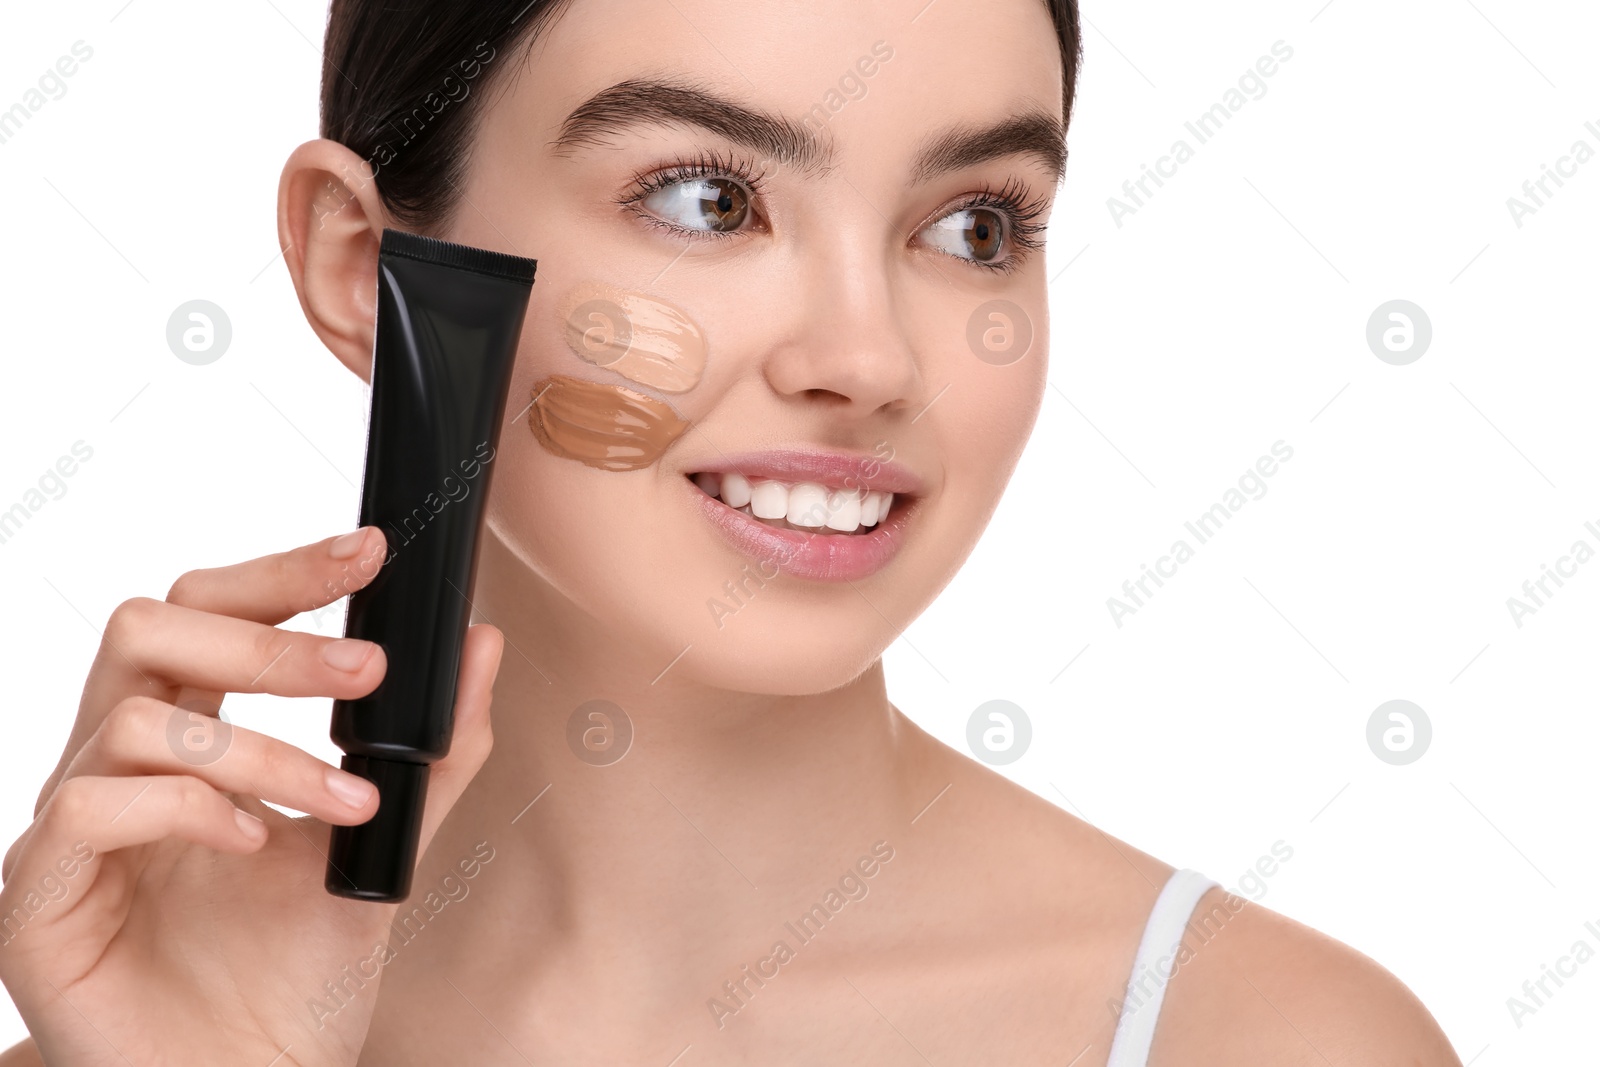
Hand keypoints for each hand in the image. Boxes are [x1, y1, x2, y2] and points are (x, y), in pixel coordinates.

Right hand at [0, 527, 501, 1065]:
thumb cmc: (296, 970)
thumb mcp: (379, 845)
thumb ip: (429, 753)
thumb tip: (479, 645)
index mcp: (187, 736)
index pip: (210, 612)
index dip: (281, 571)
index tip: (368, 554)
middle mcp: (117, 764)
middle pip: (150, 627)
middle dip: (269, 636)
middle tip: (364, 670)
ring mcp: (69, 827)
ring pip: (135, 718)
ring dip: (262, 747)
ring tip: (339, 799)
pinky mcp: (39, 899)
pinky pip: (90, 807)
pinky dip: (187, 807)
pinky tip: (250, 842)